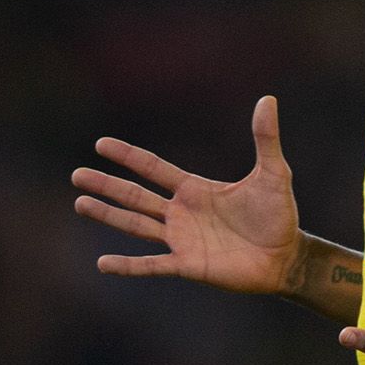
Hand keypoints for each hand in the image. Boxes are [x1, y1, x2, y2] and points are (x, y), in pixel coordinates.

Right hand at [73, 95, 302, 294]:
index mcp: (195, 189)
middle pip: (136, 196)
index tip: (101, 144)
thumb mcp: (273, 173)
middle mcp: (181, 213)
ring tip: (80, 204)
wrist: (287, 256)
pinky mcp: (188, 265)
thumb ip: (265, 138)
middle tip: (77, 175)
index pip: (153, 168)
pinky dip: (127, 265)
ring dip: (108, 215)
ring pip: (136, 225)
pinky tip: (102, 263)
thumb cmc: (279, 215)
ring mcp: (182, 240)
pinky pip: (151, 266)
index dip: (128, 156)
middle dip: (107, 185)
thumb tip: (268, 99)